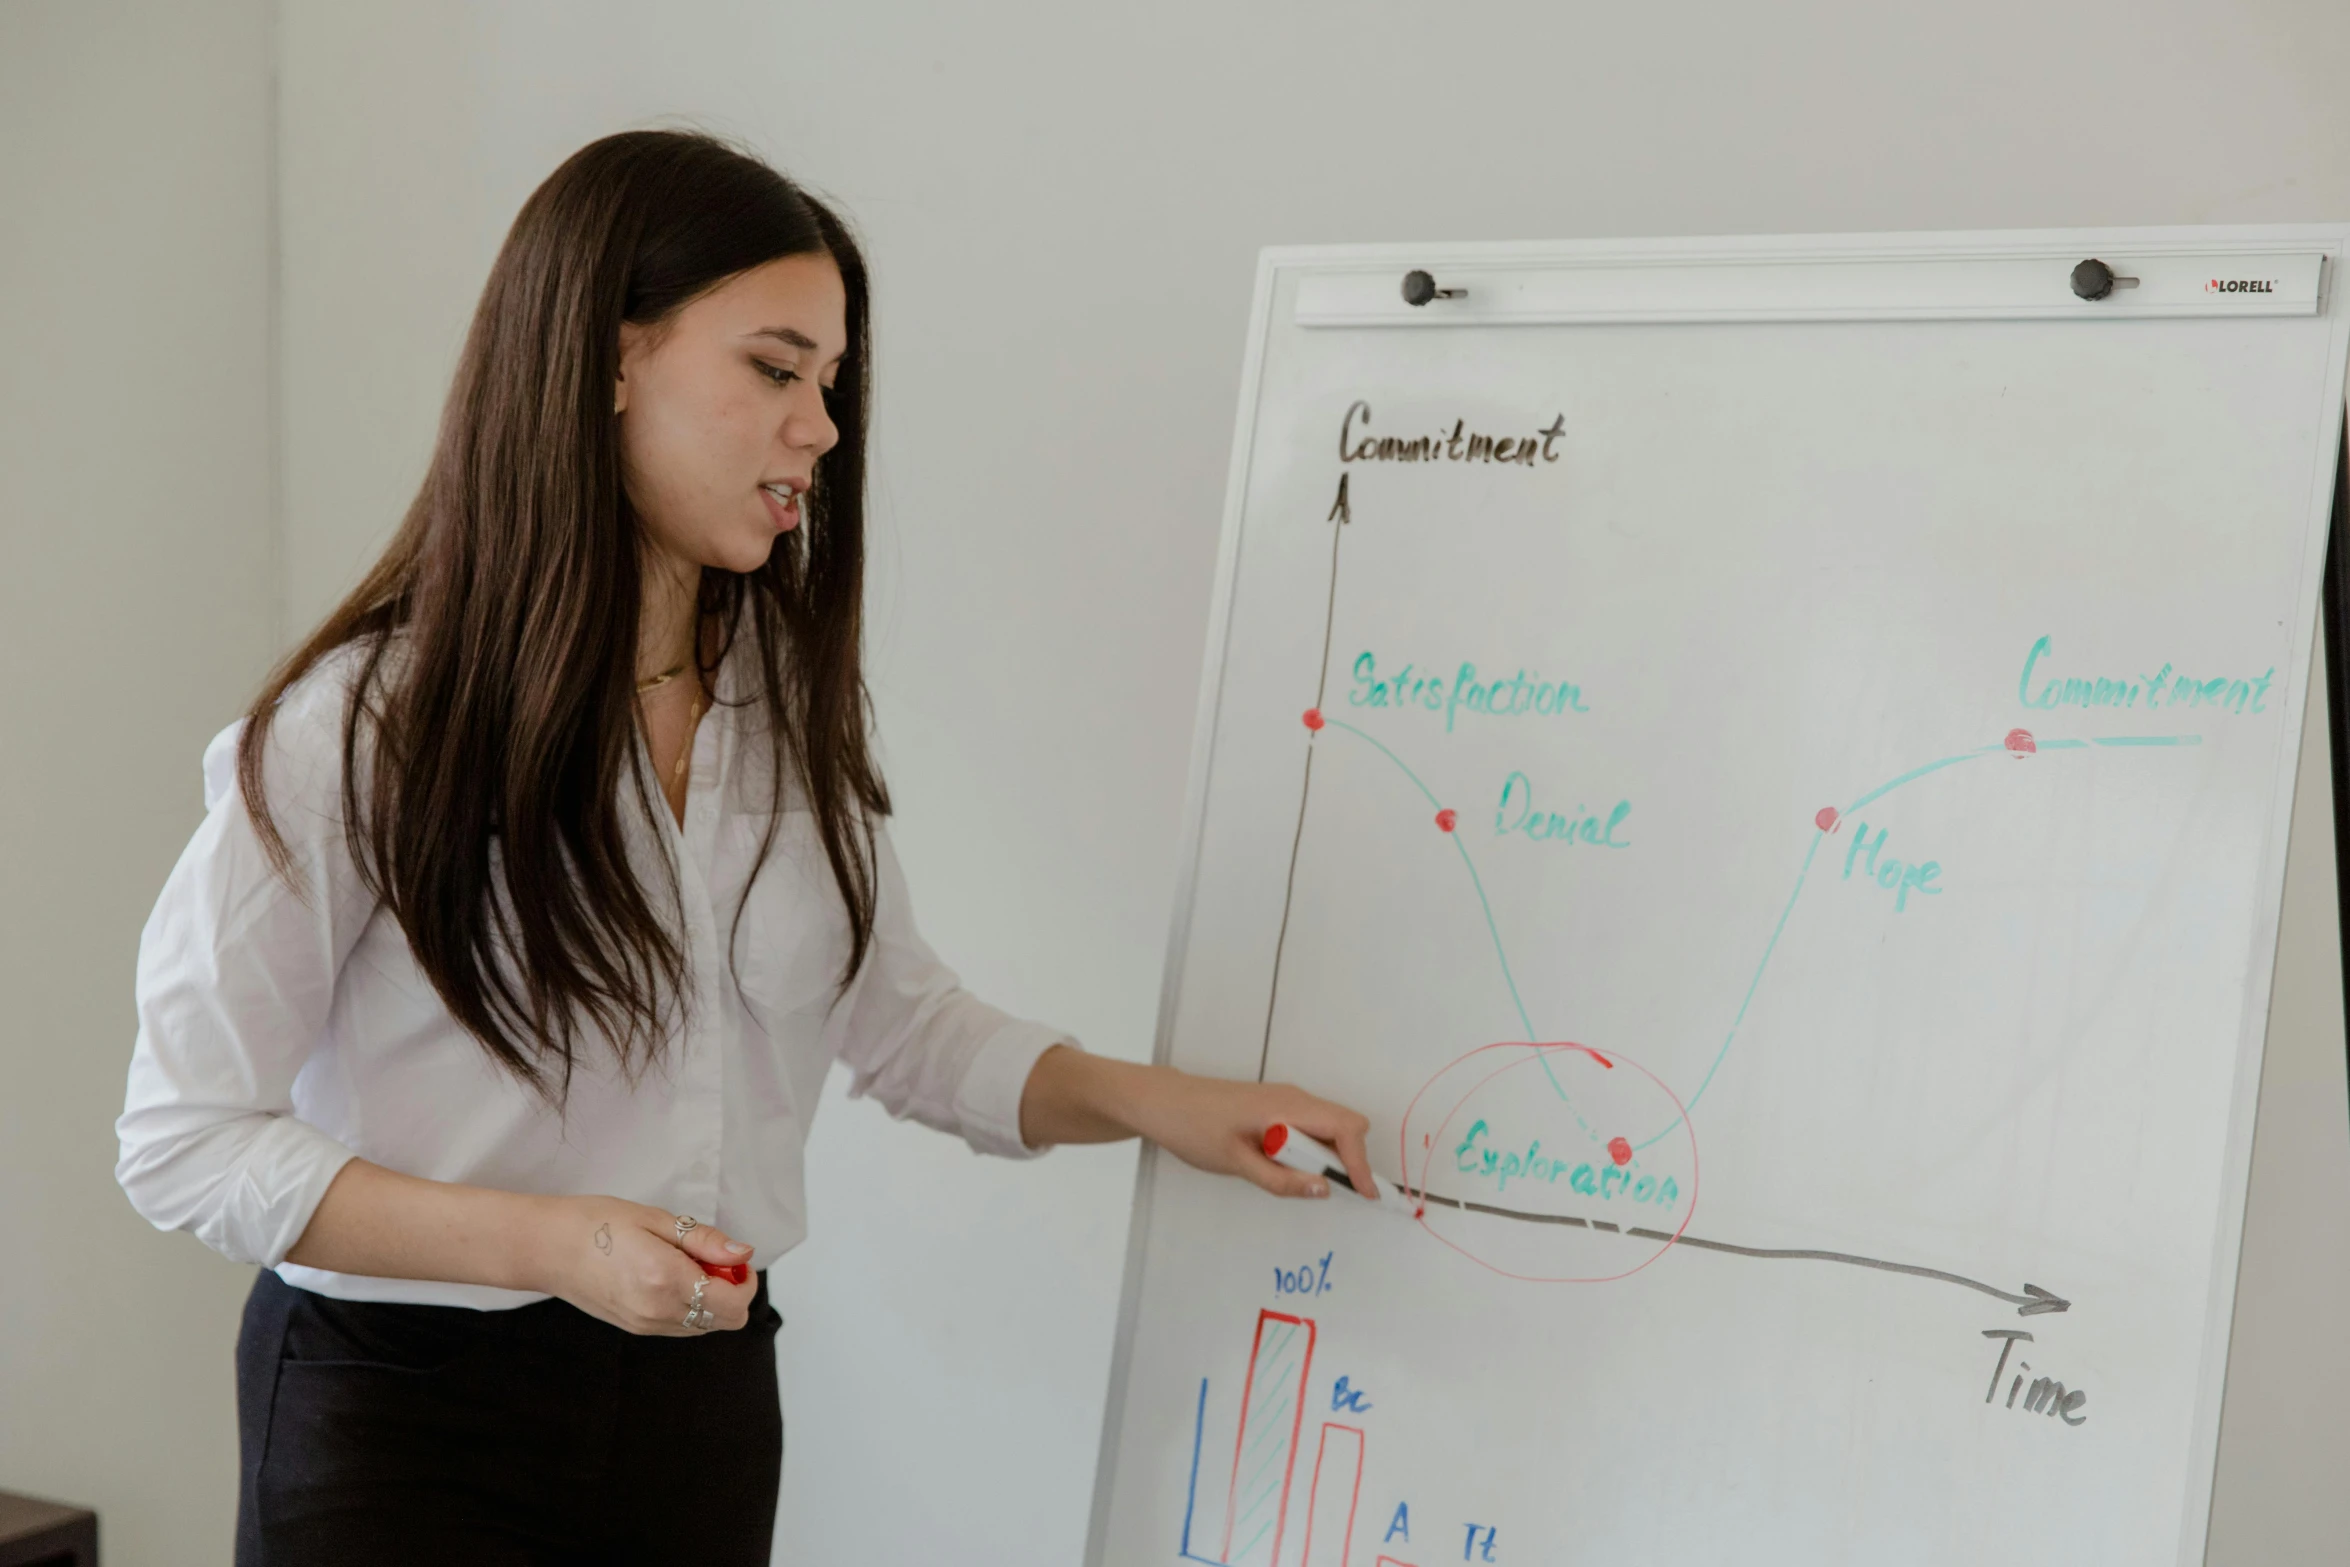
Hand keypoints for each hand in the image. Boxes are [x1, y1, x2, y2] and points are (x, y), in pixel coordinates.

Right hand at [539, 1196, 757, 1335]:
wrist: (546, 1248)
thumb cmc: (596, 1223)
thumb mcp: (656, 1220)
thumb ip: (704, 1241)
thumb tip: (743, 1253)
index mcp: (666, 1281)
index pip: (733, 1305)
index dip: (745, 1282)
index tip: (734, 1258)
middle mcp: (658, 1312)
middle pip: (724, 1322)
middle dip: (731, 1292)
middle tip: (711, 1259)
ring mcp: (645, 1325)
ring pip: (703, 1326)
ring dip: (710, 1300)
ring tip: (685, 1265)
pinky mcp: (635, 1328)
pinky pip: (680, 1326)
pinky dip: (689, 1306)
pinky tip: (669, 1278)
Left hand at [1130, 1071, 1377, 1201]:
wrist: (1161, 1103)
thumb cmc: (1193, 1128)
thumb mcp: (1236, 1163)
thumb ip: (1281, 1180)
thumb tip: (1324, 1190)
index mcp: (1287, 1105)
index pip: (1345, 1128)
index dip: (1360, 1162)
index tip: (1366, 1194)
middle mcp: (1293, 1098)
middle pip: (1345, 1125)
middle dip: (1348, 1159)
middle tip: (1328, 1189)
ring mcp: (1285, 1101)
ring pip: (1328, 1128)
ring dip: (1325, 1157)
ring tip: (1295, 1179)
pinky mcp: (1275, 1108)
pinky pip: (1308, 1128)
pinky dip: (1309, 1150)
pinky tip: (1283, 1167)